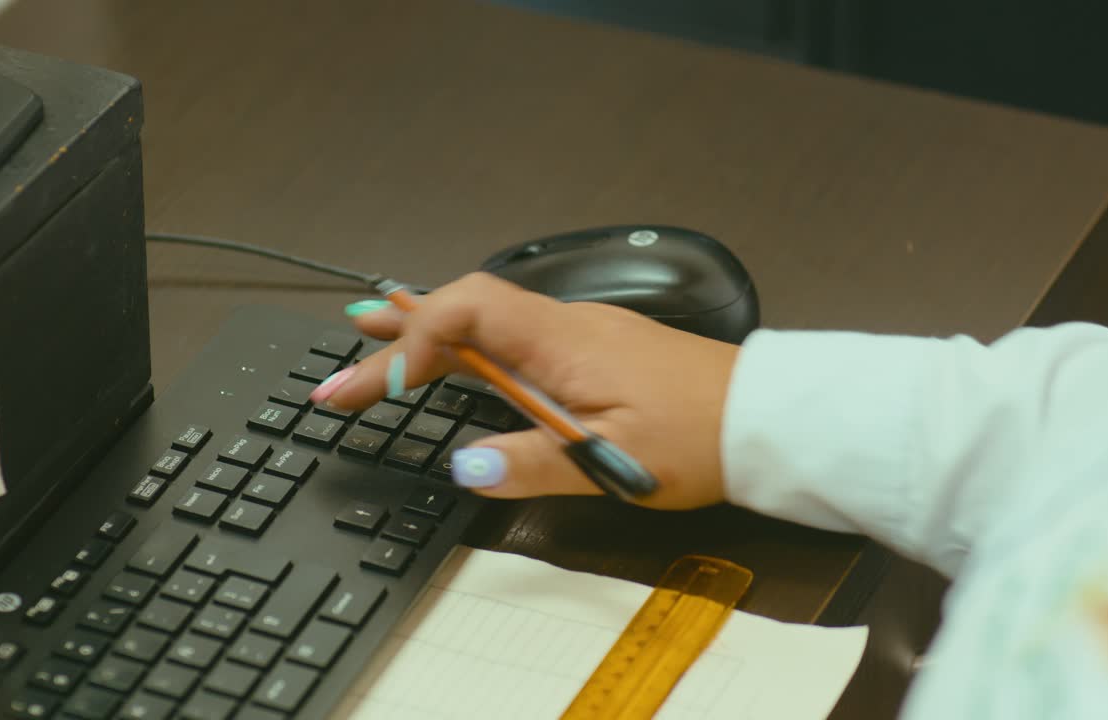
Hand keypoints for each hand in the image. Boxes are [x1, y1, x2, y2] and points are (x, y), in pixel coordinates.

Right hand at [311, 273, 739, 509]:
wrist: (765, 419)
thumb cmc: (703, 435)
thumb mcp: (615, 462)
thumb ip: (536, 463)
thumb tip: (467, 466)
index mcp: (564, 342)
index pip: (465, 315)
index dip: (412, 343)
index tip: (378, 387)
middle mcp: (566, 328)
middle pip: (464, 314)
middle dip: (397, 337)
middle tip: (342, 363)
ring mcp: (580, 338)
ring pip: (487, 325)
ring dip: (428, 338)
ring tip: (374, 345)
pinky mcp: (595, 354)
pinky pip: (515, 339)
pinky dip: (470, 348)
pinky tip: (456, 364)